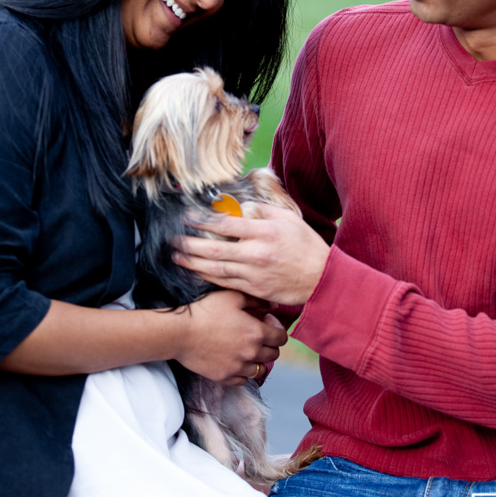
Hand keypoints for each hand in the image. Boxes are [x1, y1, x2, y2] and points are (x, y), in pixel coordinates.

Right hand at [168, 288, 286, 385]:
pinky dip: (244, 372)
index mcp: (257, 333)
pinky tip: (236, 360)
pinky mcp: (225, 377)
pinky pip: (244, 380)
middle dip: (270, 344)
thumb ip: (256, 300)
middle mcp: (251, 353)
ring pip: (261, 369)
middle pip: (274, 354)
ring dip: (258, 360)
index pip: (281, 338)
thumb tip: (273, 305)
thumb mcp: (232, 297)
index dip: (277, 329)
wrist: (180, 333)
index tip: (267, 322)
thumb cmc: (205, 311)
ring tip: (247, 349)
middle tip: (257, 335)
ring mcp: (238, 368)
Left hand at [172, 204, 330, 305]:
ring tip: (177, 258)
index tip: (188, 217)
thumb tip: (242, 208)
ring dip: (193, 263)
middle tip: (173, 240)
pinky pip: (226, 283)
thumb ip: (263, 211)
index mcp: (264, 232)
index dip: (203, 221)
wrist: (322, 278)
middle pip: (214, 249)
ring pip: (216, 269)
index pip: (226, 225)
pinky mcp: (254, 289)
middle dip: (190, 245)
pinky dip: (208, 278)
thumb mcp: (289, 220)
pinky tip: (196, 273)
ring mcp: (254, 274)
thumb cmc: (307, 246)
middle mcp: (256, 253)